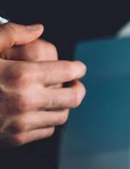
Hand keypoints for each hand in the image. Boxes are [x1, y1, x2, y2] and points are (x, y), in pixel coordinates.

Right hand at [0, 23, 86, 147]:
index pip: (68, 72)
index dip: (77, 68)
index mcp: (22, 75)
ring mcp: (20, 123)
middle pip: (73, 98)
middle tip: (76, 84)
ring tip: (60, 98)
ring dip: (64, 106)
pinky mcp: (13, 139)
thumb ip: (12, 34)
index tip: (78, 67)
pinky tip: (41, 113)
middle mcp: (26, 101)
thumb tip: (37, 29)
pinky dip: (48, 122)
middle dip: (78, 89)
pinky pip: (45, 132)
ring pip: (61, 117)